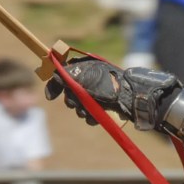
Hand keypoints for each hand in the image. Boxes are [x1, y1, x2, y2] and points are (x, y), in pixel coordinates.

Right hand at [44, 56, 181, 129]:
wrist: (132, 98)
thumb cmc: (108, 85)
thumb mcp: (83, 78)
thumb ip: (64, 76)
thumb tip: (52, 74)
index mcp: (85, 67)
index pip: (63, 74)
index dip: (55, 85)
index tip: (51, 97)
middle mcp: (90, 79)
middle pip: (70, 93)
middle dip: (72, 101)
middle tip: (77, 103)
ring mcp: (98, 92)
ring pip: (80, 105)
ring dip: (82, 110)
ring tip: (90, 111)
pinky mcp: (105, 105)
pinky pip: (91, 113)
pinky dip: (92, 116)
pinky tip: (98, 117)